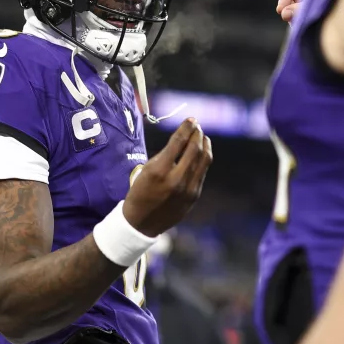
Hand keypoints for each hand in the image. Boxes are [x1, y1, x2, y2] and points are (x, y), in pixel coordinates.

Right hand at [123, 118, 212, 236]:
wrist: (141, 223)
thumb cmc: (139, 193)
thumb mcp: (145, 170)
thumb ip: (165, 155)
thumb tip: (183, 139)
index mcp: (159, 171)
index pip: (178, 142)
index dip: (186, 128)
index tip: (191, 119)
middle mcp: (175, 179)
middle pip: (194, 149)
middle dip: (197, 134)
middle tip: (197, 126)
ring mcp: (187, 189)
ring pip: (203, 160)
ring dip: (204, 145)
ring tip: (202, 137)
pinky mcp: (194, 196)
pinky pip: (202, 173)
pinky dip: (204, 160)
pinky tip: (202, 153)